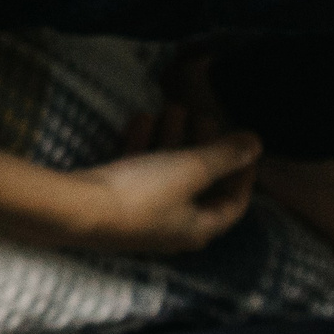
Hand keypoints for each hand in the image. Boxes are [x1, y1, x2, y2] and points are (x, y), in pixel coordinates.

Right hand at [0, 131, 261, 255]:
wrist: (76, 209)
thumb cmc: (143, 194)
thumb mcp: (190, 169)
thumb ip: (225, 155)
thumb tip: (257, 142)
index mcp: (200, 227)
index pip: (234, 203)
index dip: (244, 172)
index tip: (242, 142)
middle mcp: (174, 226)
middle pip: (199, 184)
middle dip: (203, 147)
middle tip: (203, 115)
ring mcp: (142, 214)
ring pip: (167, 173)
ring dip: (172, 139)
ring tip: (171, 106)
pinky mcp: (115, 200)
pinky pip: (138, 170)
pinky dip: (144, 145)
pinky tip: (141, 118)